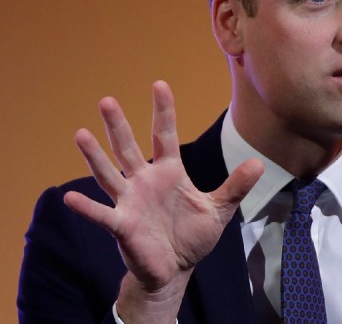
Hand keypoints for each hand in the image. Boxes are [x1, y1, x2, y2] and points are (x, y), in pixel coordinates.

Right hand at [63, 81, 262, 322]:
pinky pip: (103, 214)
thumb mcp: (219, 209)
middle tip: (107, 100)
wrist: (177, 268)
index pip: (165, 135)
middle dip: (119, 125)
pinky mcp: (123, 226)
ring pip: (110, 173)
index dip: (164, 111)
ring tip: (80, 134)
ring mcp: (131, 201)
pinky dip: (87, 207)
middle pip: (129, 148)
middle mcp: (145, 181)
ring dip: (95, 156)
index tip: (159, 84)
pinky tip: (69, 198)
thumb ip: (236, 186)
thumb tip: (260, 164)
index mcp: (170, 172)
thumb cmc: (193, 236)